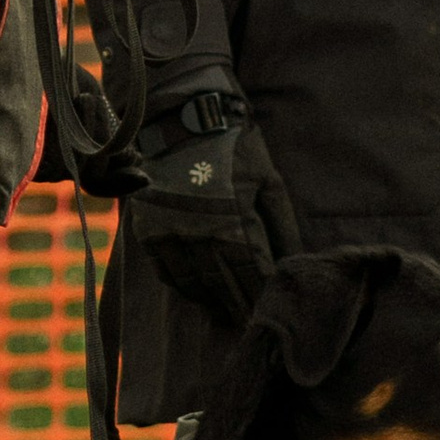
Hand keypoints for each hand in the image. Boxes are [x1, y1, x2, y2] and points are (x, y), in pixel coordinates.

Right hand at [131, 84, 299, 328]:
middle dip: (240, 304)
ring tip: (225, 311)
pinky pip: (164, 271)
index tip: (272, 310)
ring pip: (192, 284)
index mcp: (234, 222)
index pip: (252, 274)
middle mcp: (199, 234)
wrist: (182, 116)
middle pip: (223, 285)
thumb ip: (282, 227)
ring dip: (211, 301)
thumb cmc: (235, 147)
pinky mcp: (147, 229)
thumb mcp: (268, 181)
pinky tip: (196, 292)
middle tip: (251, 322)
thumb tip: (293, 262)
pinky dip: (181, 286)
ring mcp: (169, 233)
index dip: (262, 295)